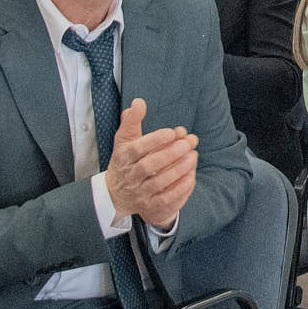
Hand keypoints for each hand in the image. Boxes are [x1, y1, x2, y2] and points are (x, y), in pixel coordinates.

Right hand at [105, 98, 198, 228]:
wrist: (114, 194)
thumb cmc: (125, 162)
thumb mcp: (125, 140)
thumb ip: (132, 121)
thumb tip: (139, 102)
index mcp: (123, 158)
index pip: (136, 149)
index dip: (154, 140)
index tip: (172, 132)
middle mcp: (129, 176)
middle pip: (148, 166)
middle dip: (170, 154)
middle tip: (188, 142)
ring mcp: (138, 192)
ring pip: (158, 183)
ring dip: (178, 169)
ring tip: (193, 156)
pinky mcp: (148, 206)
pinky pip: (165, 199)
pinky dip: (180, 189)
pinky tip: (191, 176)